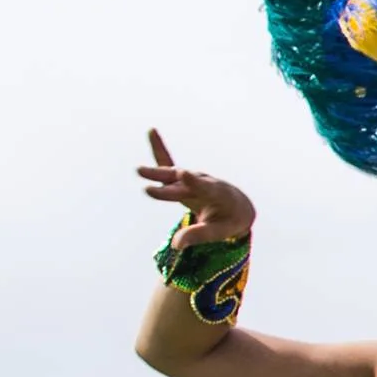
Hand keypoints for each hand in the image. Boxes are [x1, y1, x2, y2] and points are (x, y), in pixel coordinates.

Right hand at [137, 129, 256, 240]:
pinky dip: (160, 148)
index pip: (205, 188)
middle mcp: (205, 182)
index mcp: (219, 195)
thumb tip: (176, 245)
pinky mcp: (182, 177)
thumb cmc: (228, 220)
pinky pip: (170, 161)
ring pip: (174, 173)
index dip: (194, 181)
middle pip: (184, 182)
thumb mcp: (218, 231)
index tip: (183, 174)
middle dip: (169, 183)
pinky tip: (152, 131)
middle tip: (149, 185)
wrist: (236, 206)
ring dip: (158, 172)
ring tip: (139, 171)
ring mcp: (192, 177)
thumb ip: (198, 236)